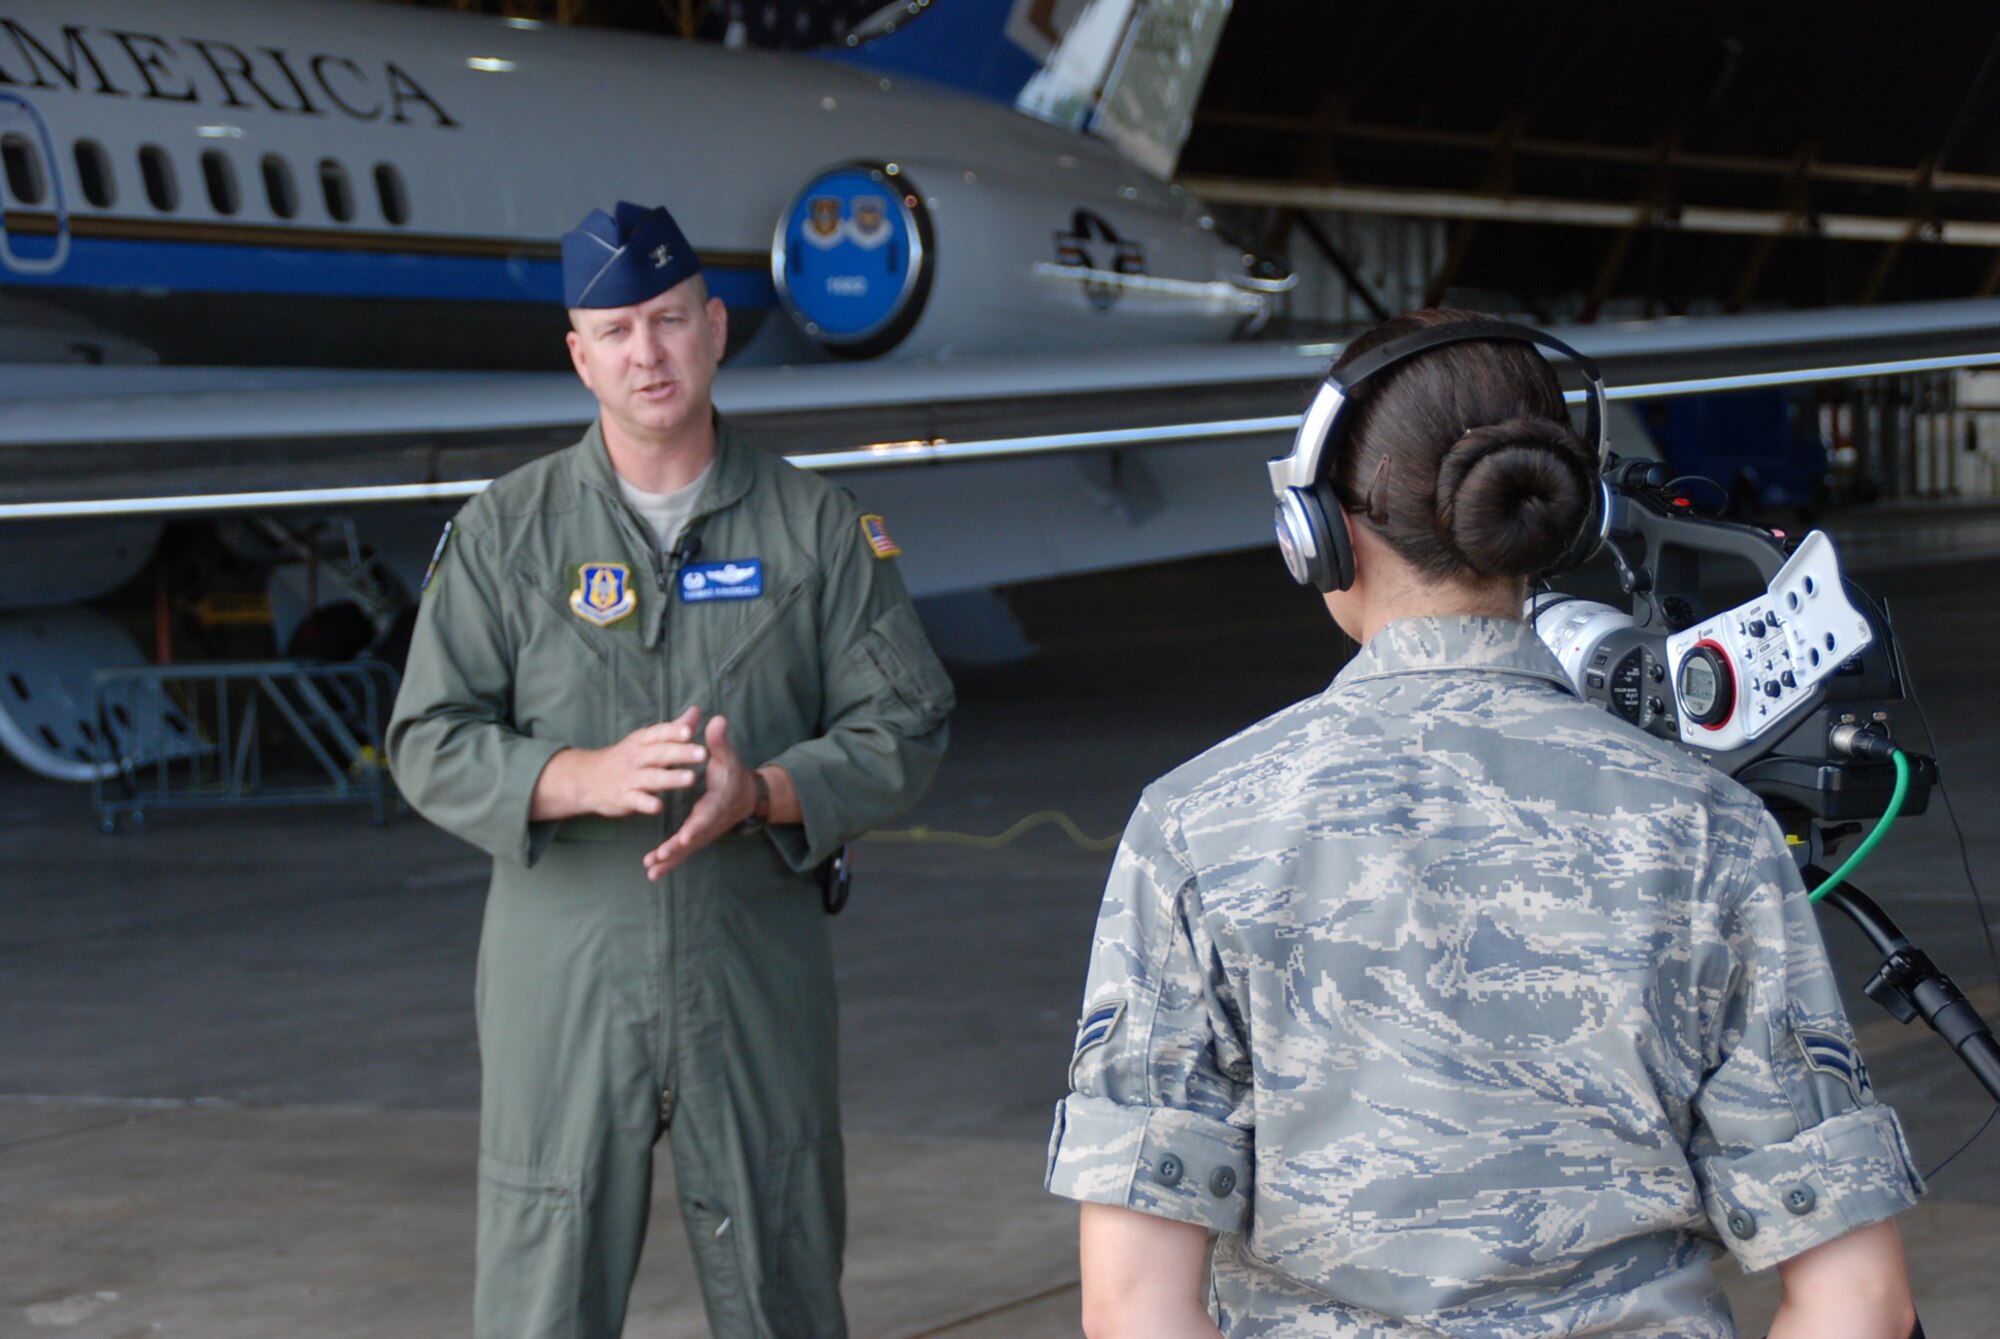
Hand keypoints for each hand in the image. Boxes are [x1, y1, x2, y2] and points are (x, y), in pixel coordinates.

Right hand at [529, 707, 705, 820]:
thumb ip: (674, 729)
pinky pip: (636, 801)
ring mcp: (628, 777)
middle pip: (660, 753)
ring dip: (671, 778)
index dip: (674, 731)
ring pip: (652, 777)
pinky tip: (659, 806)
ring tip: (691, 778)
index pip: (659, 733)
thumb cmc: (626, 757)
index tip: (690, 731)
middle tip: (703, 753)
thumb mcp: (646, 740)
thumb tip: (697, 711)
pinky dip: (646, 804)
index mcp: (641, 741)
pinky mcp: (623, 798)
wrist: (586, 779)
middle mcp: (635, 757)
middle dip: (681, 753)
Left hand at [643, 712, 756, 880]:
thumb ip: (719, 741)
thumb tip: (717, 719)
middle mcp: (710, 821)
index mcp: (717, 802)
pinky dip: (668, 862)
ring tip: (651, 867)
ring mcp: (704, 832)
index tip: (685, 837)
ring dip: (669, 860)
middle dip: (677, 849)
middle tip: (660, 856)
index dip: (696, 827)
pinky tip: (650, 871)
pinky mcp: (697, 837)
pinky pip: (682, 852)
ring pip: (686, 849)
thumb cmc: (733, 774)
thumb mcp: (727, 756)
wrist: (747, 796)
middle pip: (694, 839)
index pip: (707, 816)